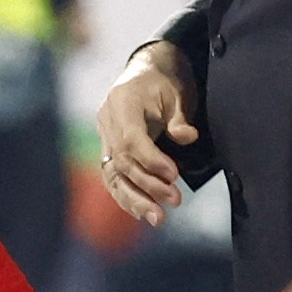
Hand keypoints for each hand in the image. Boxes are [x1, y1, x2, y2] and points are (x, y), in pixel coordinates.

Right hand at [96, 44, 200, 226]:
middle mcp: (107, 121)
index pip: (131, 139)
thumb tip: (187, 137)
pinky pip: (113, 177)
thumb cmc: (164, 82)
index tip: (174, 175)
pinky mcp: (108, 149)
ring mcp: (104, 136)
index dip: (151, 161)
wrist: (147, 72)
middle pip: (121, 161)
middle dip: (147, 185)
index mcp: (122, 102)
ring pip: (113, 175)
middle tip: (175, 200)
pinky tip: (142, 213)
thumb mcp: (178, 93)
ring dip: (134, 199)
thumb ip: (179, 118)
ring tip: (158, 218)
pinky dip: (126, 196)